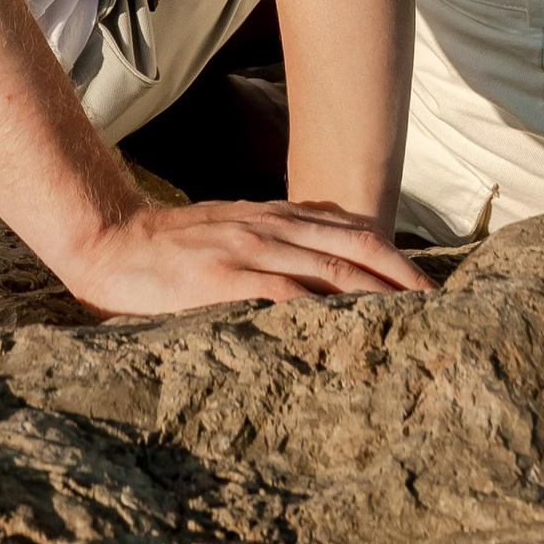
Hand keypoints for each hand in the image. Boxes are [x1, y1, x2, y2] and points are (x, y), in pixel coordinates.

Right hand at [59, 195, 427, 317]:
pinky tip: (347, 324)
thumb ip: (262, 252)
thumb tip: (304, 283)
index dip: (387, 251)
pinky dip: (321, 306)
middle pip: (350, 244)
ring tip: (410, 313)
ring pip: (328, 265)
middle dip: (398, 271)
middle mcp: (266, 227)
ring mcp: (246, 248)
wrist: (109, 242)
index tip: (420, 278)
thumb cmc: (163, 252)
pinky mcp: (223, 275)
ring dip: (375, 289)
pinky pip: (283, 290)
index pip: (343, 228)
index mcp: (268, 218)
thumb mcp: (223, 237)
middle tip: (434, 300)